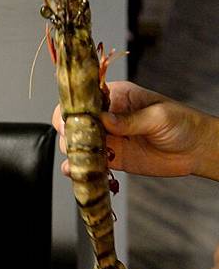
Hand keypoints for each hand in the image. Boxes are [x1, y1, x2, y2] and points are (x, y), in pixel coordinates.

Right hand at [51, 81, 218, 179]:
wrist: (196, 149)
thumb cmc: (182, 123)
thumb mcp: (158, 116)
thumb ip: (130, 120)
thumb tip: (104, 120)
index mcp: (115, 97)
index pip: (85, 99)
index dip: (73, 109)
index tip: (71, 121)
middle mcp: (107, 117)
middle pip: (75, 122)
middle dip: (71, 133)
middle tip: (78, 143)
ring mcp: (108, 138)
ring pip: (78, 143)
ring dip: (74, 152)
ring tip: (80, 159)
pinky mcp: (111, 158)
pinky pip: (89, 162)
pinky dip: (79, 168)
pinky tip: (77, 171)